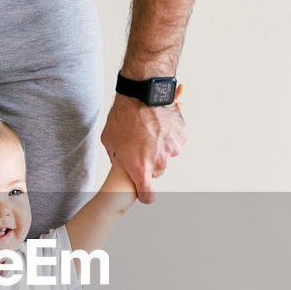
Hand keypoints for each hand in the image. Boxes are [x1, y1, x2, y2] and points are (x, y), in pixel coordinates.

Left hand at [100, 84, 184, 203]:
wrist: (141, 94)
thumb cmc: (122, 117)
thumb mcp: (109, 141)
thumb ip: (116, 157)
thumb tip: (121, 161)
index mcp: (140, 169)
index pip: (147, 195)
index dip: (145, 195)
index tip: (144, 194)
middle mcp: (159, 162)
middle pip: (156, 171)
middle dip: (149, 162)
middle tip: (139, 145)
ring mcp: (172, 149)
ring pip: (166, 154)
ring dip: (158, 147)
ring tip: (147, 130)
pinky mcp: (181, 136)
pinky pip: (174, 140)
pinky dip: (168, 135)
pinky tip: (157, 123)